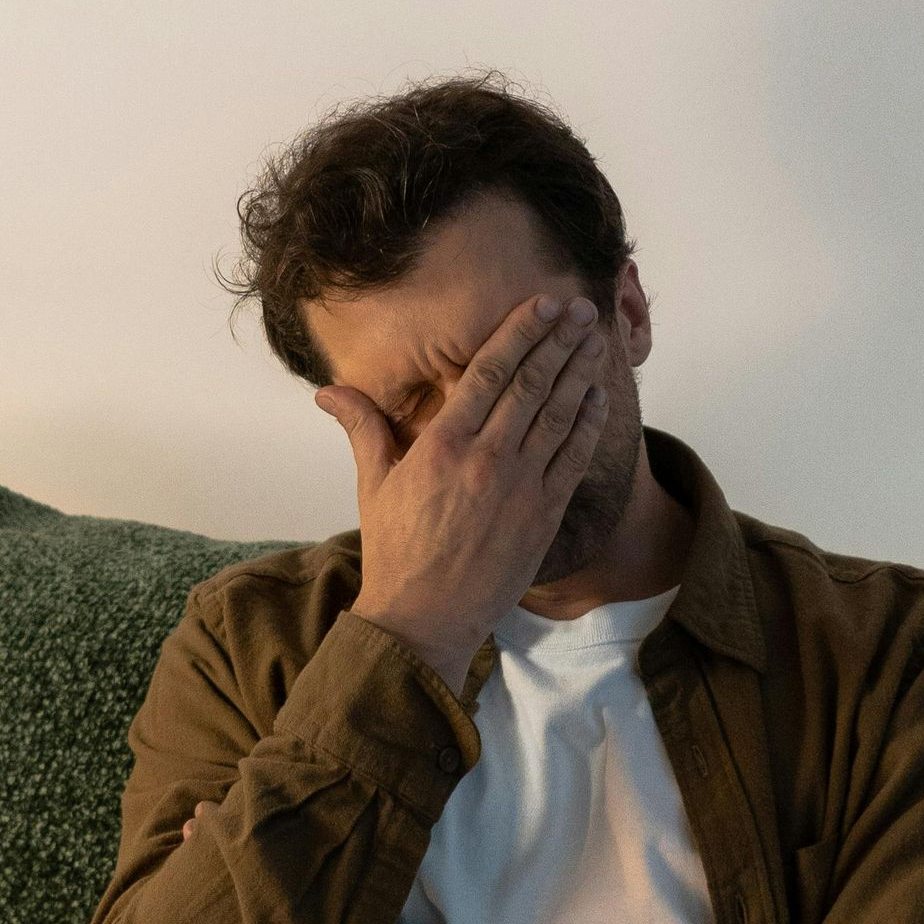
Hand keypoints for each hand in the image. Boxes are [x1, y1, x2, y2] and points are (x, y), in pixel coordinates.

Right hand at [315, 290, 610, 673]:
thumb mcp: (374, 485)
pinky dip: (587, 425)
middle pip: (530, 385)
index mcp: (442, 444)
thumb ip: (363, 428)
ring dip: (578, 374)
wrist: (425, 618)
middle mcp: (485, 459)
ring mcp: (519, 488)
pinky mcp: (543, 517)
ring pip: (557, 416)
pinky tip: (596, 398)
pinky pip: (572, 460)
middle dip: (558, 341)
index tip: (542, 304)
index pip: (488, 372)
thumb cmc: (397, 552)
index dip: (520, 332)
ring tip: (594, 342)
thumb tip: (327, 391)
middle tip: (579, 309)